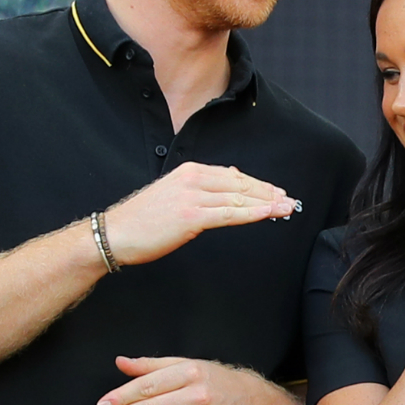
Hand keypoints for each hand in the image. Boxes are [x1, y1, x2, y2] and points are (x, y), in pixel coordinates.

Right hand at [100, 161, 297, 265]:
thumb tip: (232, 179)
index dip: (259, 185)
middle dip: (268, 193)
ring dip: (267, 204)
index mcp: (190, 171)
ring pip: (239, 198)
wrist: (116, 233)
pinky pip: (229, 213)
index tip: (277, 192)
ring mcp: (192, 196)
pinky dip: (251, 213)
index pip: (234, 176)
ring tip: (286, 208)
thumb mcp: (174, 193)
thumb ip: (203, 186)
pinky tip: (268, 213)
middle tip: (289, 200)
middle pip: (241, 185)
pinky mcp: (191, 216)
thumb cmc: (143, 219)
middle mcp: (193, 179)